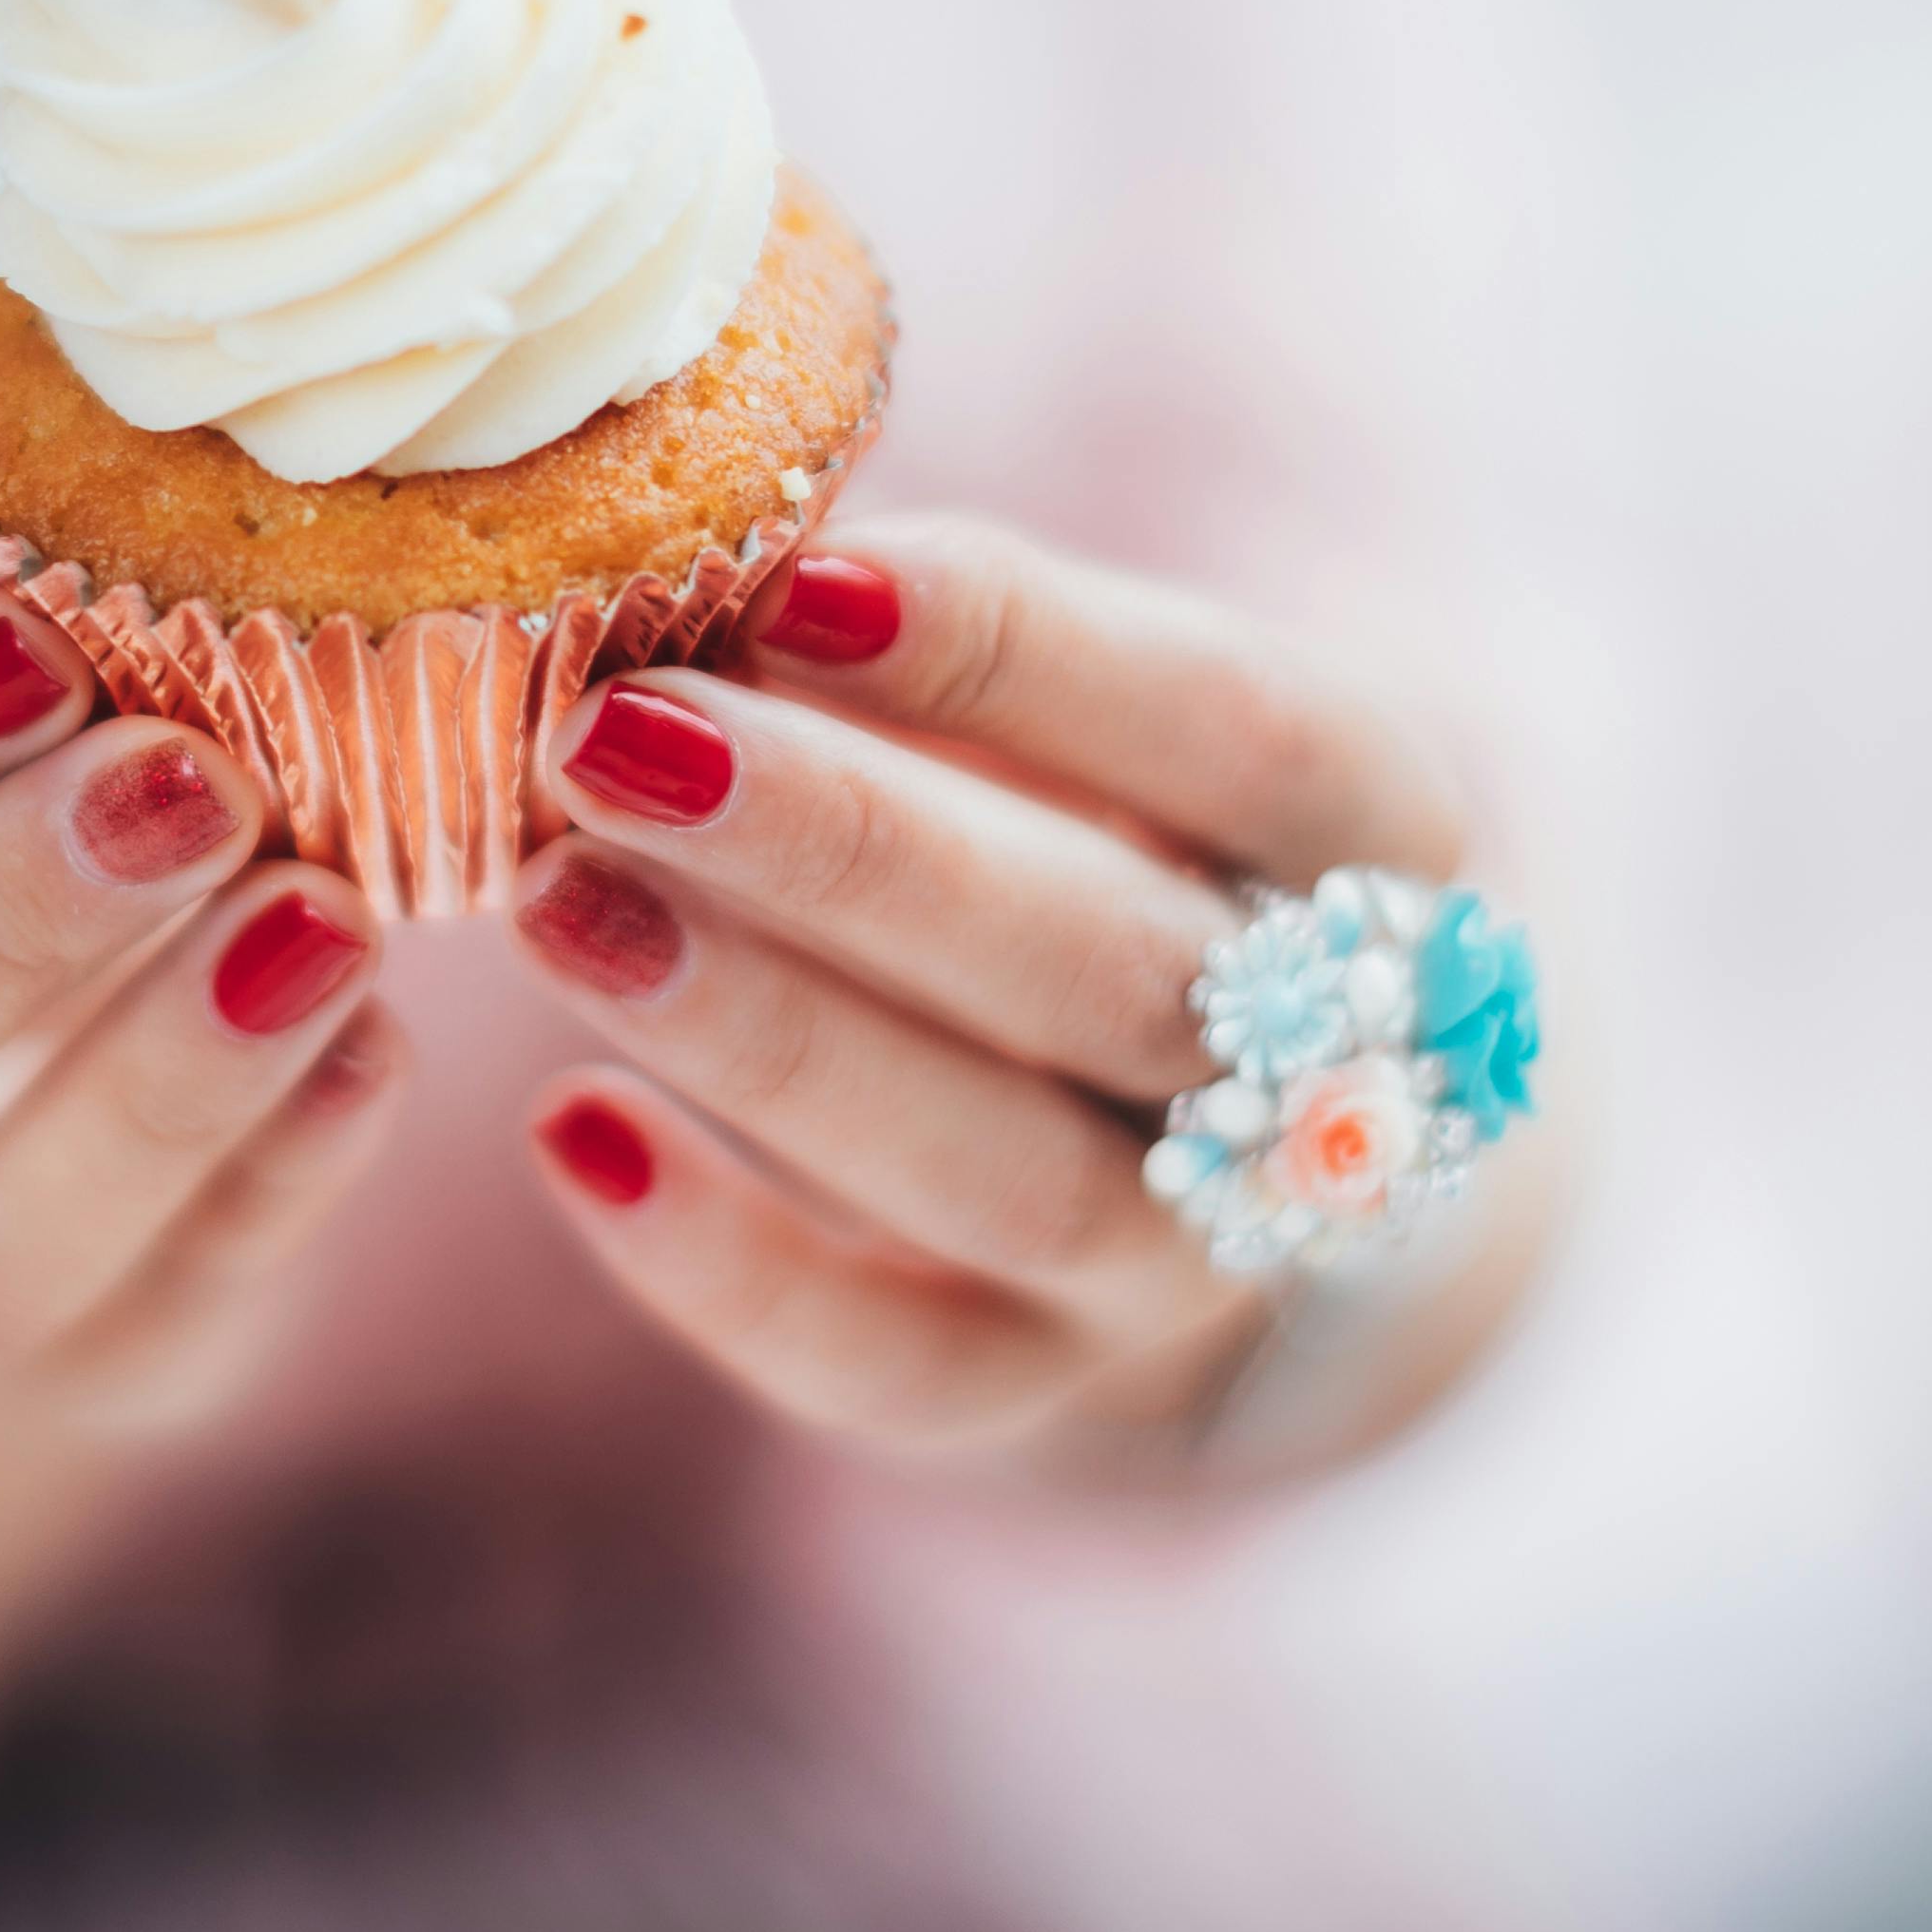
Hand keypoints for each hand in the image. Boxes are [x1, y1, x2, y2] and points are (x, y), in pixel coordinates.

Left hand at [508, 515, 1535, 1478]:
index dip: (1029, 652)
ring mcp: (1192, 1256)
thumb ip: (936, 636)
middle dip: (850, 850)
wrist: (1239, 1089)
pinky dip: (727, 1267)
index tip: (801, 579)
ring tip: (553, 904)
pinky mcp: (1041, 1379)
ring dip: (770, 1039)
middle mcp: (1328, 1071)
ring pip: (1003, 1175)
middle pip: (1107, 970)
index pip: (1243, 732)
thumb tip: (674, 552)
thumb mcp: (1092, 691)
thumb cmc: (1113, 805)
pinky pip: (897, 1369)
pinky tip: (566, 1130)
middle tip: (611, 741)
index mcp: (1378, 836)